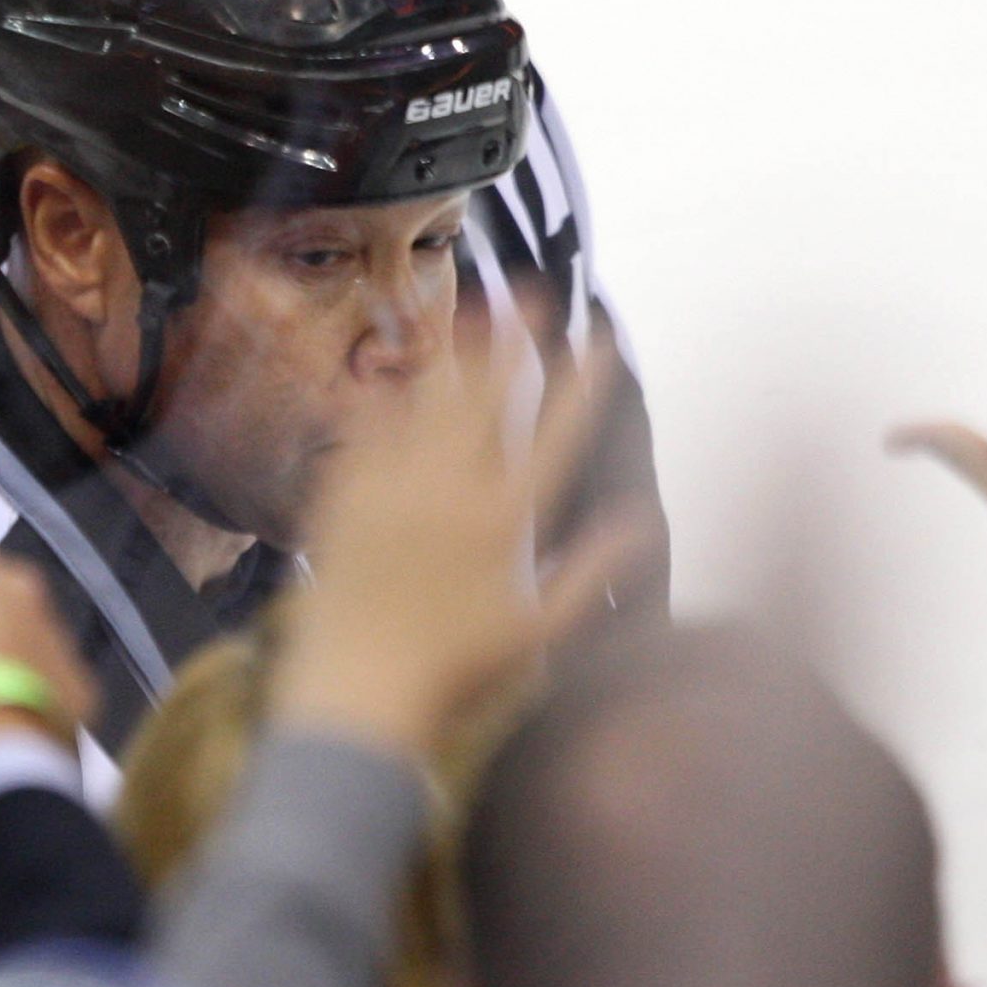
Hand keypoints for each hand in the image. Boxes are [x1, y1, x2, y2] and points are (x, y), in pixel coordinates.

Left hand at [274, 328, 655, 757]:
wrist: (358, 692)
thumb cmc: (456, 673)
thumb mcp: (539, 631)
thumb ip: (592, 571)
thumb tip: (641, 521)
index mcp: (505, 523)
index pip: (557, 435)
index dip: (583, 384)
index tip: (602, 342)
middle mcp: (451, 494)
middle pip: (490, 399)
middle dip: (516, 343)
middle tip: (534, 295)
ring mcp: (392, 489)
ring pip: (429, 402)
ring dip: (455, 351)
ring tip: (472, 307)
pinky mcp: (344, 496)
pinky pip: (368, 430)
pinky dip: (388, 395)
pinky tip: (399, 368)